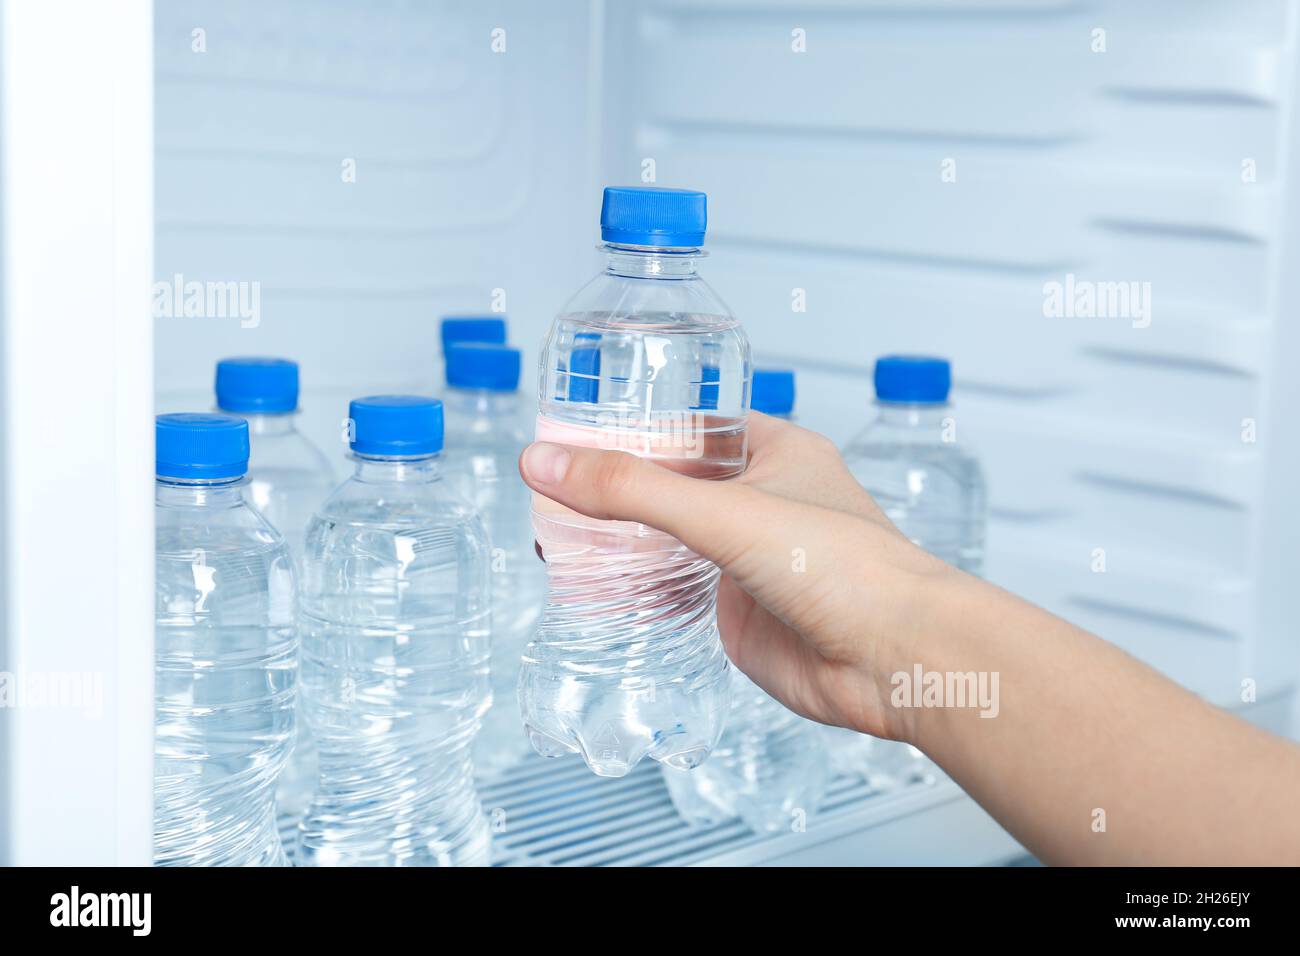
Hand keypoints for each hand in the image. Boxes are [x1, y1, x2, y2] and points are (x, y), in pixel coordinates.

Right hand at [518, 412, 956, 741]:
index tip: (572, 433)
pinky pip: (674, 592)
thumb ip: (632, 490)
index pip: (688, 426)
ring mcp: (748, 559)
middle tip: (550, 491)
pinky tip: (596, 589)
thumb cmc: (849, 568)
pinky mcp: (738, 612)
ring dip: (619, 542)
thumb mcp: (725, 513)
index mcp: (774, 452)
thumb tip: (547, 463)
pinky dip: (635, 590)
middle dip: (614, 491)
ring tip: (554, 538)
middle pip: (670, 485)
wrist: (896, 661)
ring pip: (668, 541)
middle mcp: (762, 502)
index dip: (631, 427)